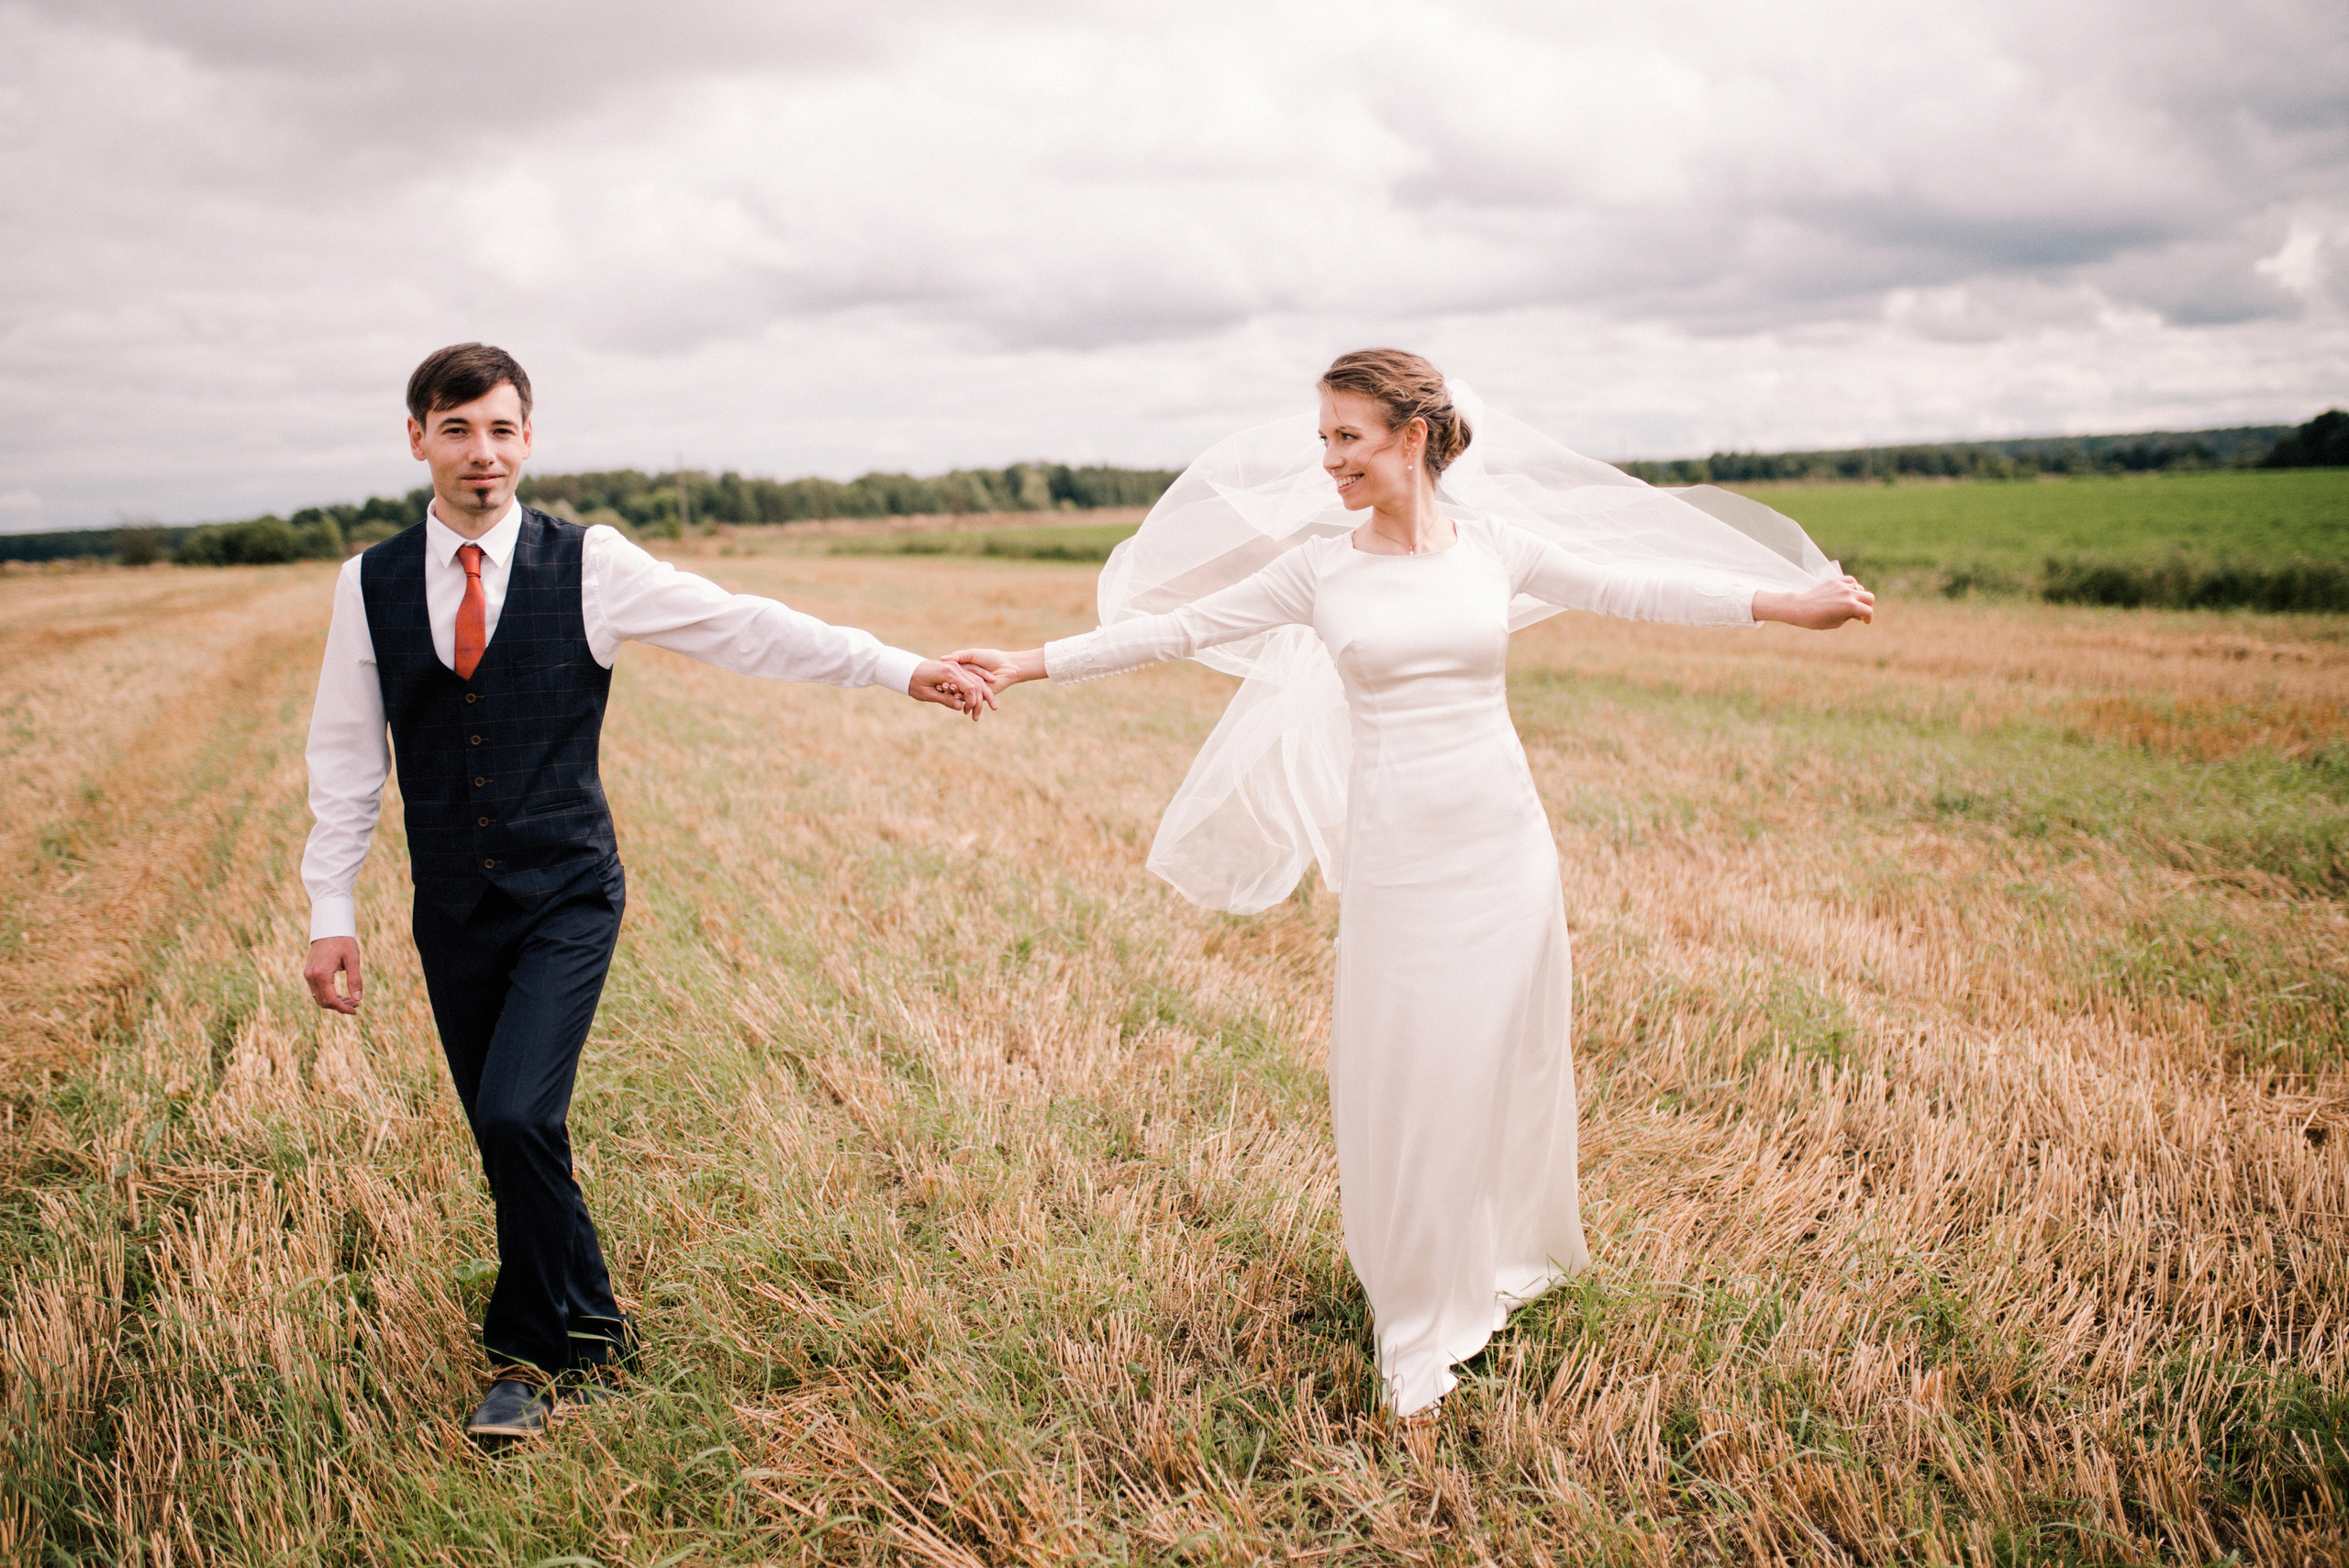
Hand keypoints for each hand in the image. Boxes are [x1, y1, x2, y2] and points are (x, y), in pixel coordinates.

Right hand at [304, 937, 363, 1013]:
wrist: (328, 928)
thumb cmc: (343, 942)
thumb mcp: (353, 959)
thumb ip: (355, 980)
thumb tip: (358, 999)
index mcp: (322, 973)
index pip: (331, 1000)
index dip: (343, 1008)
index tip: (355, 1009)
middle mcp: (311, 975)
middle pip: (324, 1001)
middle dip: (340, 1006)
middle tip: (356, 1004)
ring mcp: (308, 974)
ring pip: (319, 998)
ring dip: (334, 1002)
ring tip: (351, 1000)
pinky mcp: (308, 973)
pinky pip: (317, 990)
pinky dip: (328, 995)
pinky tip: (341, 995)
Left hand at [910, 658, 995, 719]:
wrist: (907, 669)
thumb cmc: (914, 683)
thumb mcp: (927, 694)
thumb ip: (945, 700)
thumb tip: (961, 708)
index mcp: (948, 673)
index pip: (969, 688)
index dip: (972, 702)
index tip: (970, 713)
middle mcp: (955, 667)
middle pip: (976, 684)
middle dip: (980, 701)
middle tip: (978, 716)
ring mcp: (956, 665)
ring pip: (976, 679)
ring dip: (984, 693)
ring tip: (991, 707)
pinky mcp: (956, 666)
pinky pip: (973, 674)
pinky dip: (981, 682)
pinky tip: (989, 690)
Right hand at [942, 648, 1046, 689]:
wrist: (1008, 666)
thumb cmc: (991, 657)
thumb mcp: (972, 654)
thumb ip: (958, 656)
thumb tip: (942, 658)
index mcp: (965, 670)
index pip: (950, 676)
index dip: (944, 678)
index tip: (937, 678)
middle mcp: (968, 681)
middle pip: (954, 686)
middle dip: (947, 688)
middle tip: (939, 687)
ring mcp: (974, 690)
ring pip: (960, 694)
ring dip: (952, 694)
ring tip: (947, 692)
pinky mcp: (981, 697)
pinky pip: (970, 700)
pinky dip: (963, 699)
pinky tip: (956, 698)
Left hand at [1754, 575, 1874, 629]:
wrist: (1800, 608)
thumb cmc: (1817, 620)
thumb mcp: (1837, 622)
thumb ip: (1851, 617)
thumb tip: (1860, 614)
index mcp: (1850, 606)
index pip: (1868, 611)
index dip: (1869, 618)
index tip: (1865, 622)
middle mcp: (1848, 593)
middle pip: (1869, 597)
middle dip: (1867, 606)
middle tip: (1861, 612)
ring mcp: (1842, 585)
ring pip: (1860, 588)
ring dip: (1859, 596)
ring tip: (1852, 603)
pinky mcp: (1834, 580)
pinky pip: (1850, 580)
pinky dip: (1852, 586)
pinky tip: (1848, 592)